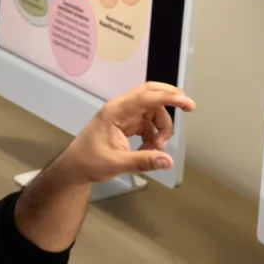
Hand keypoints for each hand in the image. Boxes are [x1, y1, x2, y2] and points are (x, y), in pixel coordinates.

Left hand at [50, 82, 195, 183]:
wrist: (75, 168)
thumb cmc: (89, 163)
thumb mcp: (117, 163)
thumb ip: (143, 161)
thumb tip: (168, 160)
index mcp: (115, 111)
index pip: (146, 97)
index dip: (169, 97)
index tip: (187, 103)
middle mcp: (121, 108)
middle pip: (151, 94)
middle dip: (170, 99)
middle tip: (189, 108)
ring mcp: (124, 116)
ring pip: (152, 111)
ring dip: (161, 128)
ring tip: (157, 149)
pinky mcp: (126, 124)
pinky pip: (147, 123)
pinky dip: (153, 135)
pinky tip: (149, 150)